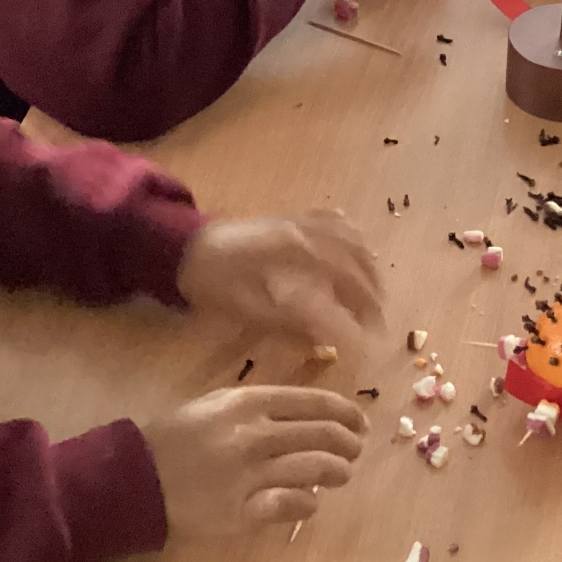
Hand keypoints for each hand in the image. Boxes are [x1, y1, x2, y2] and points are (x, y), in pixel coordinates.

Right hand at [141, 385, 366, 535]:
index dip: (346, 412)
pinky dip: (308, 502)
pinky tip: (310, 502)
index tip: (359, 422)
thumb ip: (260, 405)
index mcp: (249, 403)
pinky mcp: (243, 511)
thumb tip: (307, 412)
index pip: (315, 402)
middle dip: (349, 443)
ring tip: (341, 474)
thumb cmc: (176, 437)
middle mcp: (255, 435)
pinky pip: (292, 505)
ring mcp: (251, 475)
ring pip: (316, 469)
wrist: (135, 478)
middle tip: (354, 450)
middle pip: (323, 435)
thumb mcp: (216, 404)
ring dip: (338, 472)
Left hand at [177, 212, 384, 348]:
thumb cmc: (214, 283)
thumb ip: (290, 325)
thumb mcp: (247, 311)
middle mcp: (305, 235)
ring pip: (352, 240)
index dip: (361, 316)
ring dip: (369, 268)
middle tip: (377, 322)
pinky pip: (335, 222)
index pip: (343, 287)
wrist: (185, 247)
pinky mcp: (294, 219)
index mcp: (295, 257)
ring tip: (374, 294)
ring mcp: (301, 223)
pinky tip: (357, 251)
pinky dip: (353, 239)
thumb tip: (327, 342)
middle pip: (355, 263)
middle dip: (371, 295)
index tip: (370, 341)